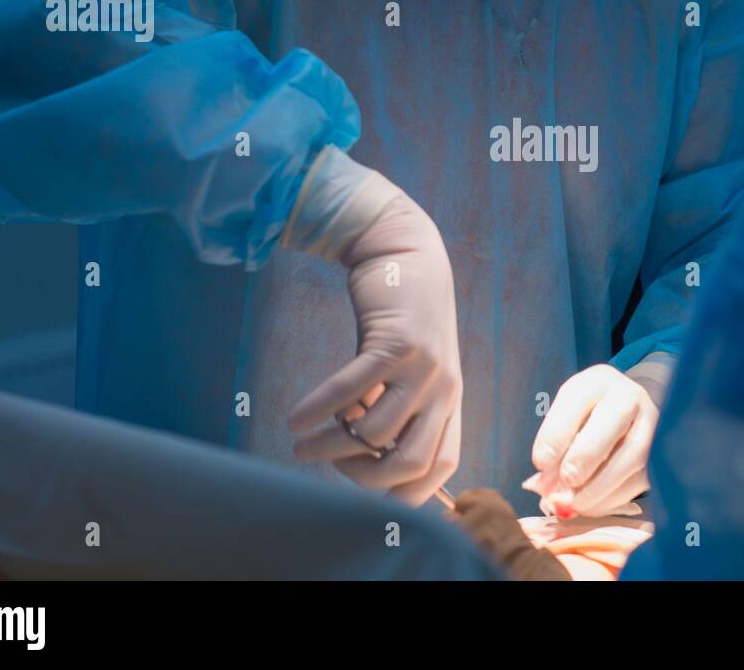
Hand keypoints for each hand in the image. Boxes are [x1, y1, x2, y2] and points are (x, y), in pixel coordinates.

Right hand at [288, 191, 461, 504]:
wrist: (407, 252)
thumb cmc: (400, 319)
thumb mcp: (408, 369)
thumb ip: (393, 408)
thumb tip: (357, 454)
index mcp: (448, 401)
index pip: (442, 467)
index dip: (405, 490)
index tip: (365, 491)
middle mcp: (442, 390)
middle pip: (410, 463)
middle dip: (364, 478)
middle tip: (330, 466)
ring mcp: (422, 367)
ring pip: (375, 433)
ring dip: (330, 447)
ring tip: (301, 443)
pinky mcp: (395, 342)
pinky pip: (351, 390)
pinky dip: (319, 410)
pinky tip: (295, 419)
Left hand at [525, 364, 657, 516]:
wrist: (629, 413)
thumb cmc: (589, 416)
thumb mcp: (567, 419)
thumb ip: (554, 448)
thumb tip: (547, 490)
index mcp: (598, 381)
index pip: (578, 399)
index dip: (556, 434)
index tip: (540, 463)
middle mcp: (631, 396)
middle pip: (613, 420)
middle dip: (585, 456)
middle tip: (566, 481)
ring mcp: (652, 424)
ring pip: (633, 455)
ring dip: (600, 486)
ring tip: (574, 503)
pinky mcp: (660, 454)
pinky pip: (640, 479)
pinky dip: (612, 498)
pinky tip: (591, 506)